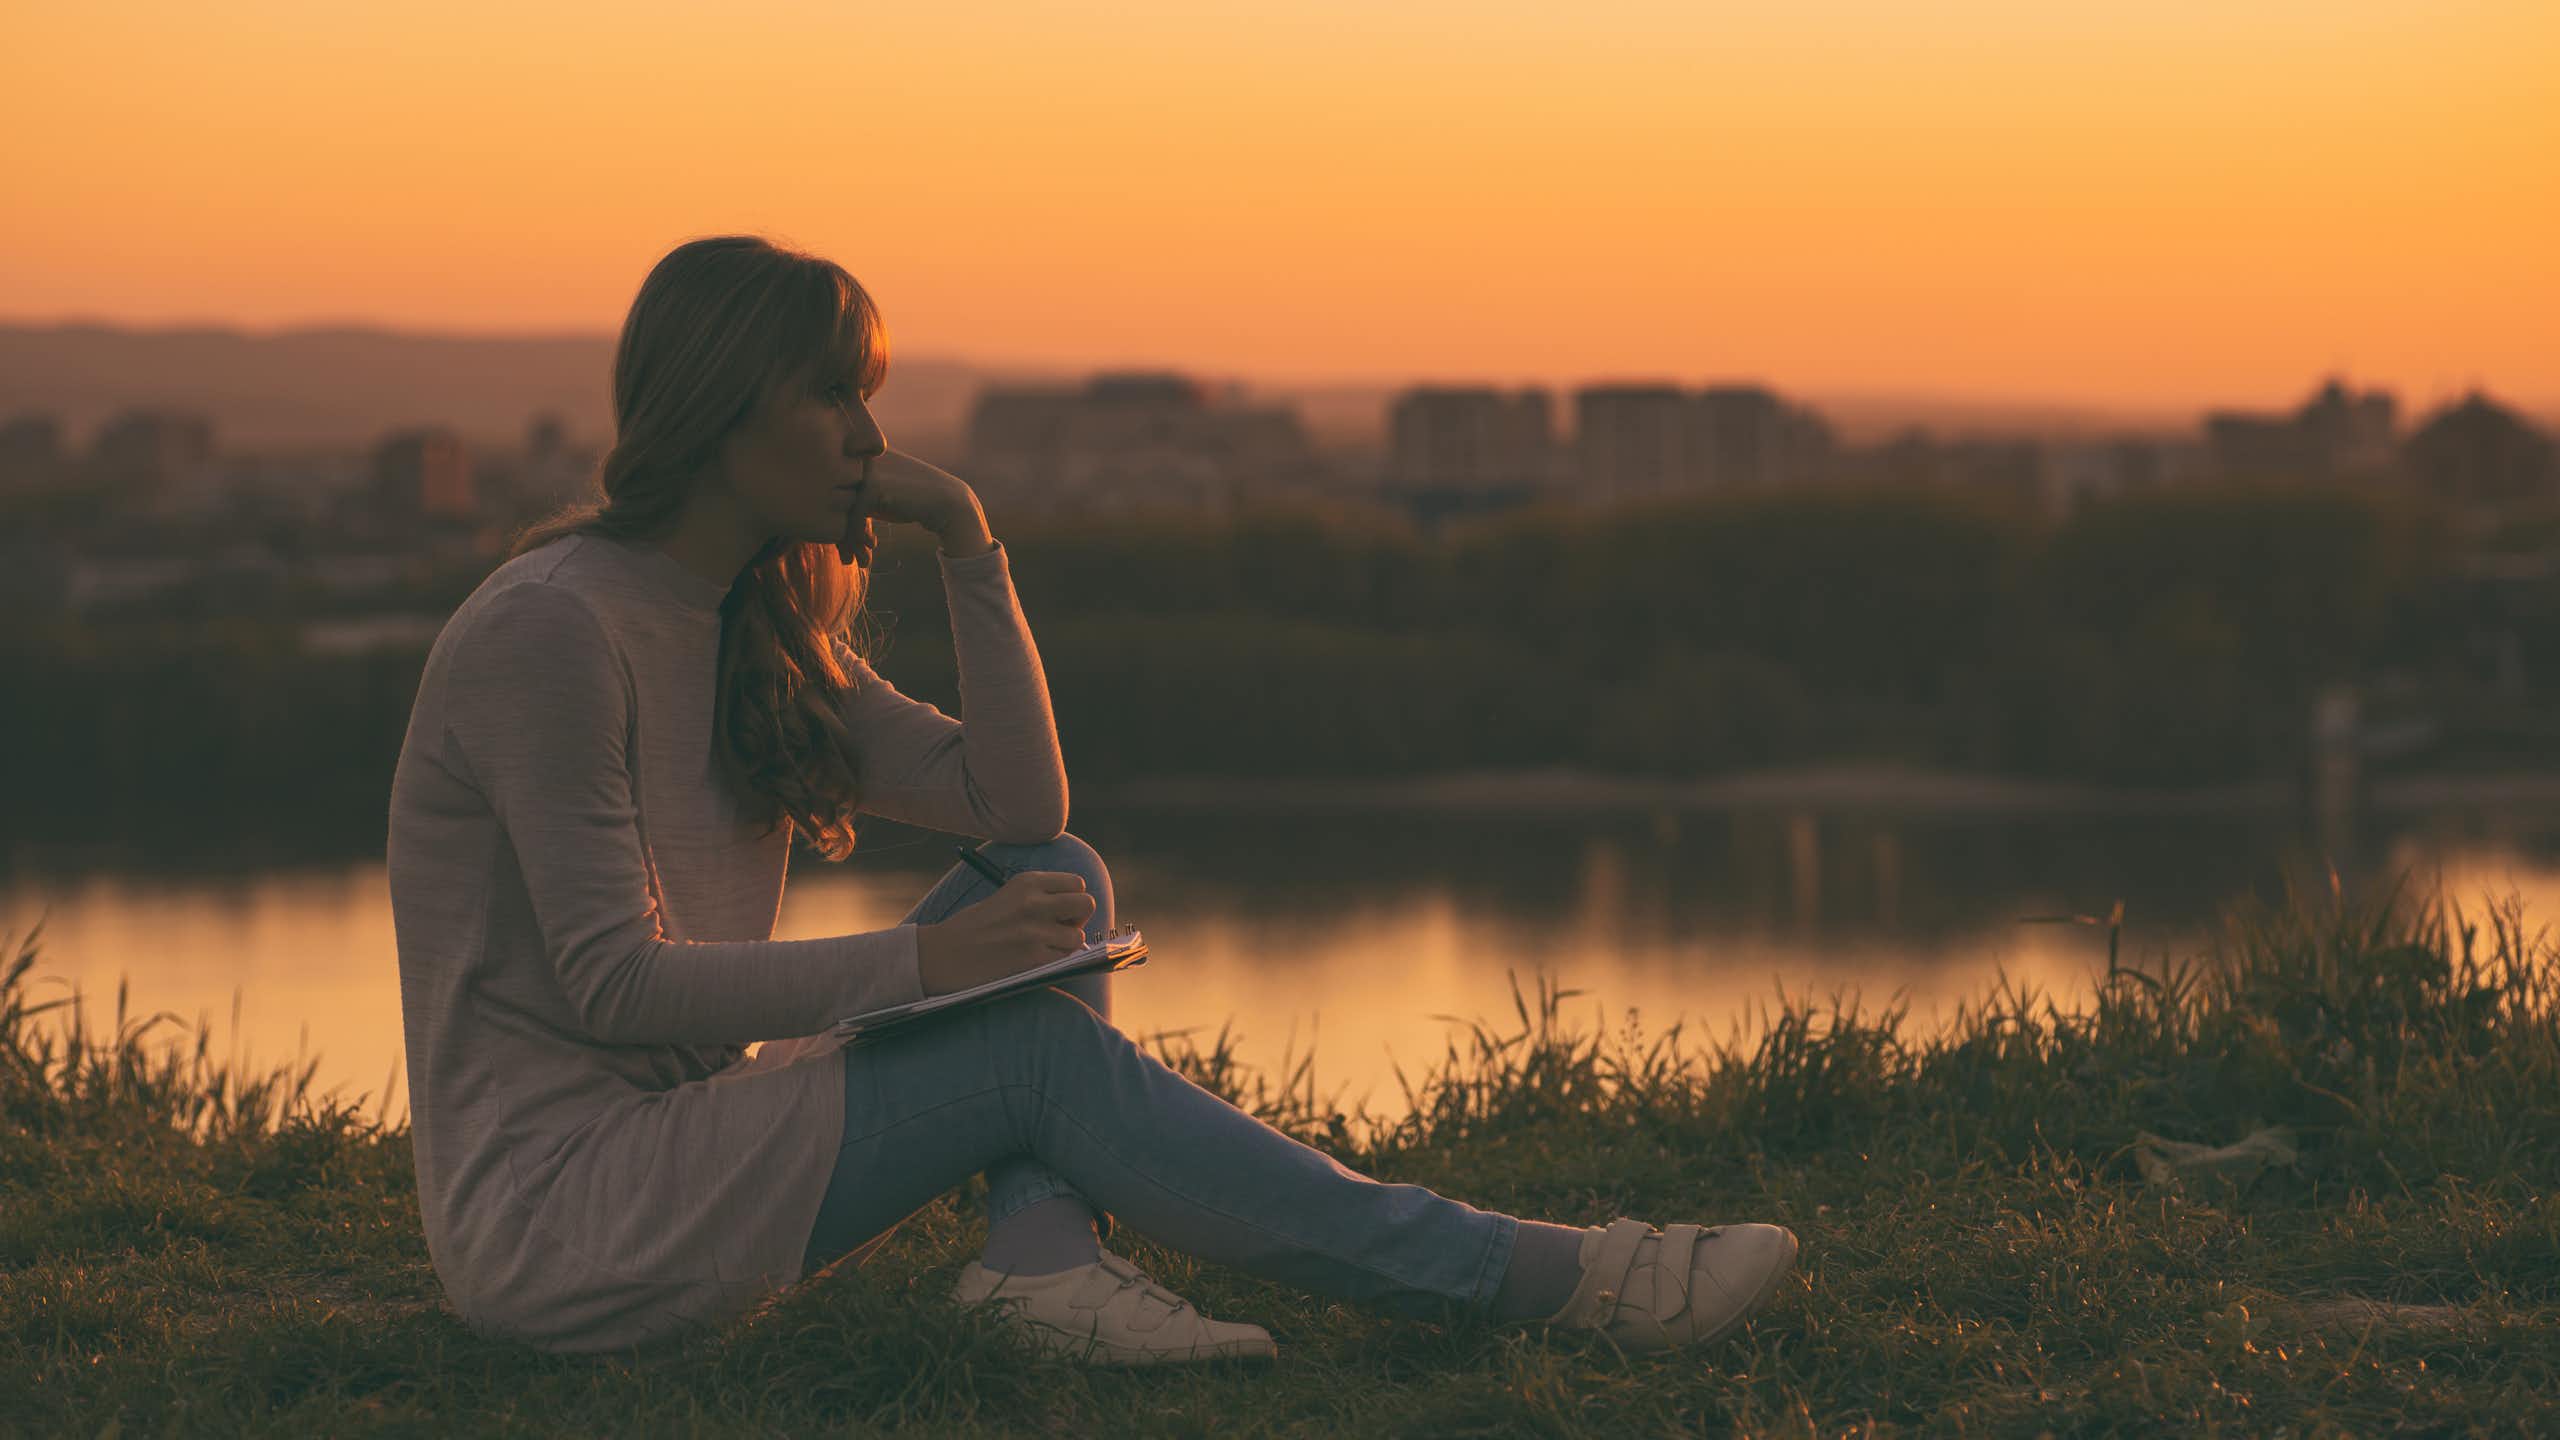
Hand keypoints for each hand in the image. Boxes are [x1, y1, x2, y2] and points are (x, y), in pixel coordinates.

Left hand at [838, 448, 989, 564]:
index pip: (834, 494)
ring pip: (842, 512)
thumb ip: (852, 500)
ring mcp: (865, 470)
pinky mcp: (873, 486)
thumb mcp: (877, 498)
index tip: (849, 547)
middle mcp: (858, 458)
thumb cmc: (910, 502)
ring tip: (856, 562)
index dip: (839, 523)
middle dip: (840, 535)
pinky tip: (869, 555)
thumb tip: (824, 523)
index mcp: (856, 457)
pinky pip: (854, 518)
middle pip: (834, 503)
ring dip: (848, 541)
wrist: (946, 502)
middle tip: (849, 560)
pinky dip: (858, 540)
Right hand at [914, 871, 1095, 996]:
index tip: (1059, 910)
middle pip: (1087, 904)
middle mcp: (1034, 901)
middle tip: (1059, 929)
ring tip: (1042, 947)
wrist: (944, 954)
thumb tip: (1074, 909)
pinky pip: (1064, 958)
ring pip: (1079, 935)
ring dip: (1066, 945)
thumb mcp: (1007, 897)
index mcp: (1027, 882)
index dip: (1073, 898)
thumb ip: (1039, 897)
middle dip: (1078, 919)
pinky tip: (1035, 961)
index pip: (1077, 883)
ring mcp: (1035, 930)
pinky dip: (1055, 962)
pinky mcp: (1033, 957)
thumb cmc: (974, 928)